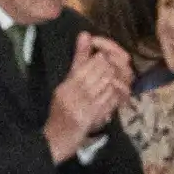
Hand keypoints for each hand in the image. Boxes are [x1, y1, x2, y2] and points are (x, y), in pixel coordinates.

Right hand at [44, 35, 129, 163]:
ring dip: (115, 82)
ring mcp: (84, 106)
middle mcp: (74, 94)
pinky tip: (115, 94)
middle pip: (100, 73)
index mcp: (67, 85)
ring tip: (114, 82)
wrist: (56, 139)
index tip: (105, 60)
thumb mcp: (66, 84)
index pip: (90, 64)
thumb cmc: (61, 110)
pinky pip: (109, 101)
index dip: (102, 60)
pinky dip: (116, 96)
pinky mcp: (92, 118)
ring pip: (107, 86)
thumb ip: (78, 60)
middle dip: (111, 69)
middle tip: (114, 70)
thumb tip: (85, 34)